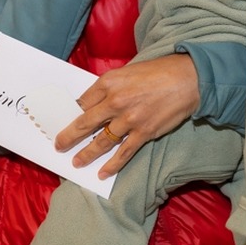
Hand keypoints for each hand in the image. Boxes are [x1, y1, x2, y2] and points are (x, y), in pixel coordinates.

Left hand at [54, 54, 199, 178]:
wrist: (186, 79)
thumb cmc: (158, 72)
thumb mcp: (127, 71)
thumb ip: (110, 87)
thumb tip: (94, 104)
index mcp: (108, 82)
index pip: (82, 102)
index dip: (71, 113)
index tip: (64, 121)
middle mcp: (115, 101)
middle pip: (85, 124)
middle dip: (68, 137)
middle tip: (59, 145)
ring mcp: (129, 119)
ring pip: (101, 142)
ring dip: (87, 154)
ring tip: (77, 162)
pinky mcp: (144, 133)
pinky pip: (123, 153)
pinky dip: (112, 165)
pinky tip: (102, 173)